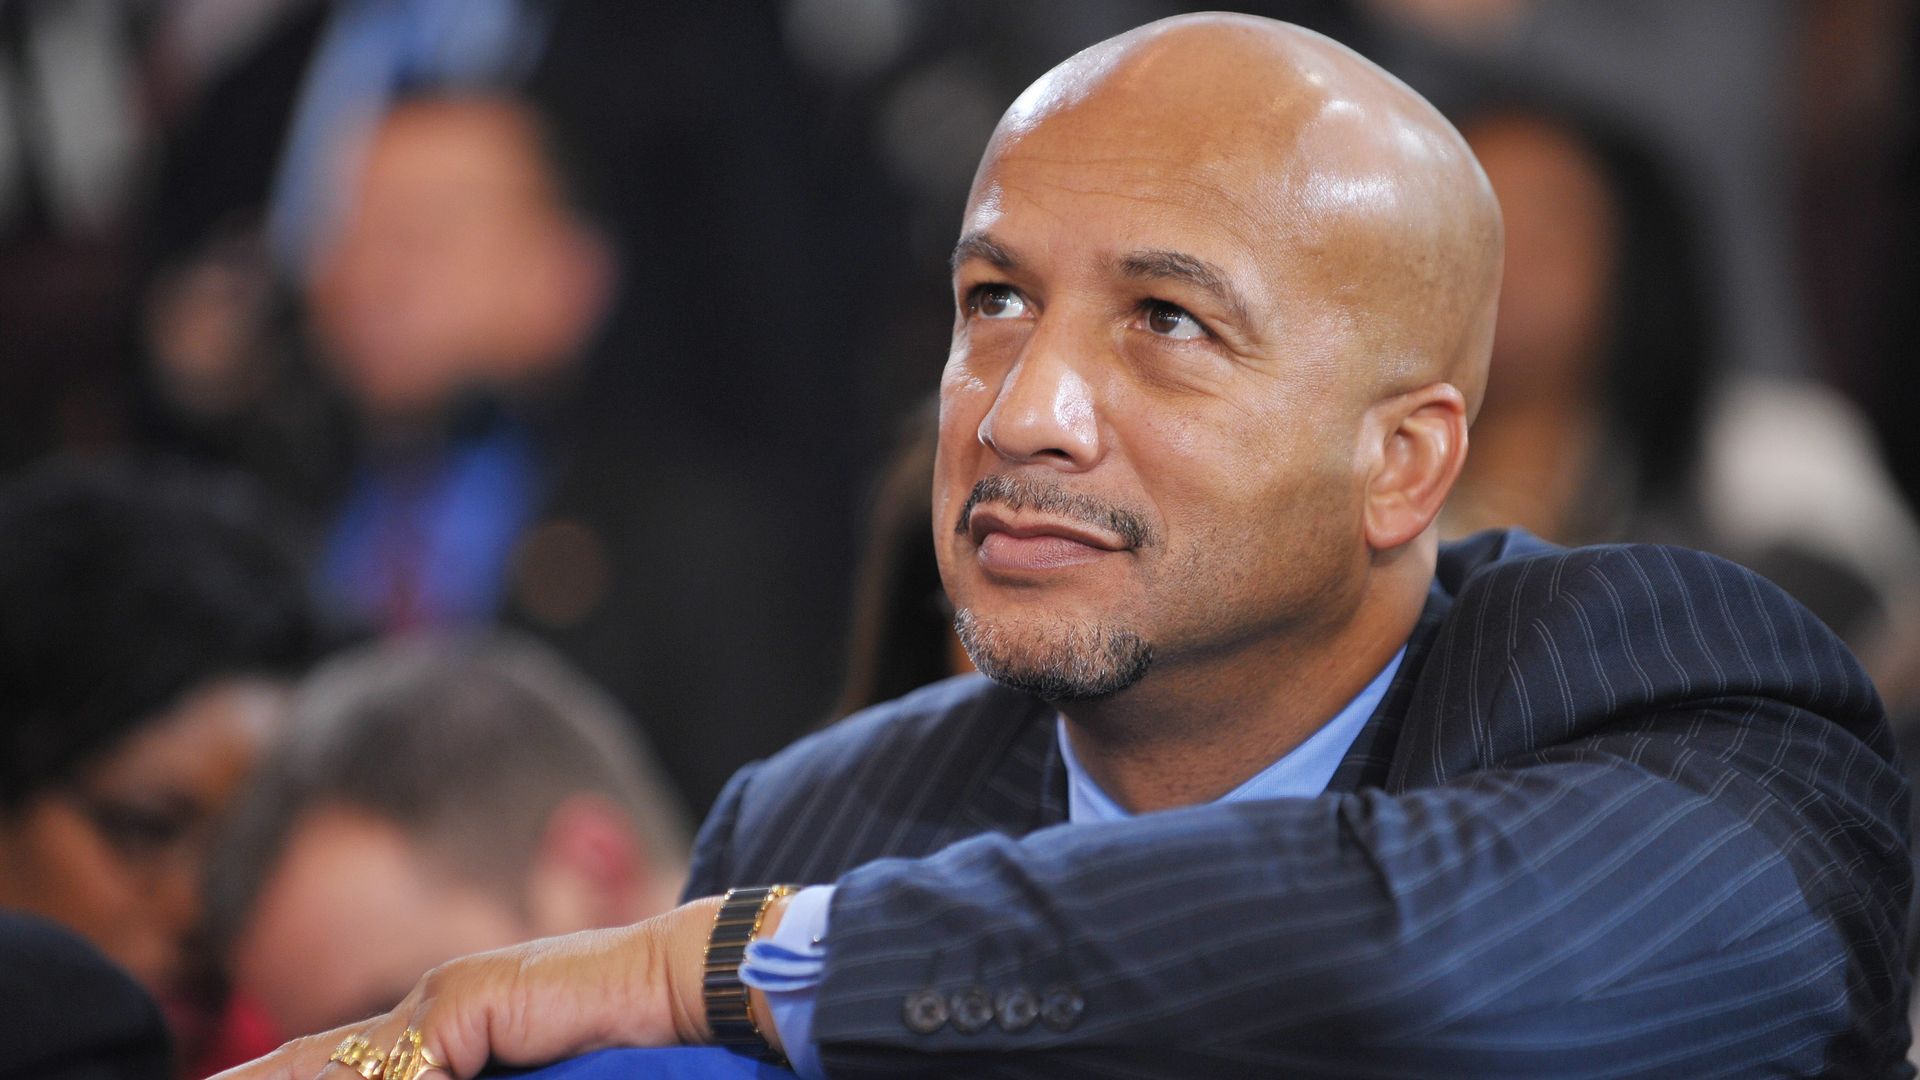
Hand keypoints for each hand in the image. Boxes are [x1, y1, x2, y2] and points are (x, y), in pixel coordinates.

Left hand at [212, 897, 732, 1079]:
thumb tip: (423, 1079)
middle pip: (319, 1061)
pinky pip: (398, 1067)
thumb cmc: (622, 1047)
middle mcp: (431, 1006)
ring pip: (345, 1066)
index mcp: (443, 1026)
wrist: (682, 990)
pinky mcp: (467, 1000)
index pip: (335, 1065)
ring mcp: (445, 999)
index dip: (273, 1079)